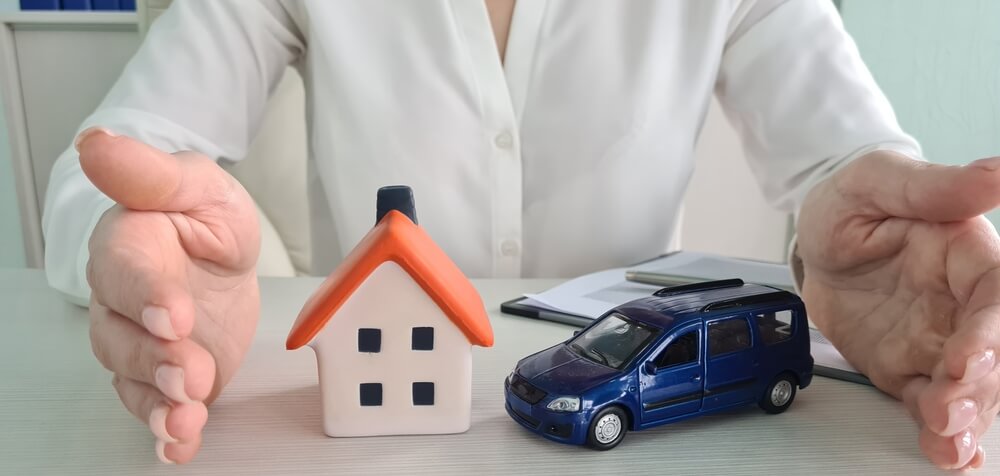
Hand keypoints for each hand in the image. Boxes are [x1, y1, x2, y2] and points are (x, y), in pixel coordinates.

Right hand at [78, 128, 259, 463]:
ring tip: (187, 418)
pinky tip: (181, 446)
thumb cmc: (203, 216)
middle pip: (122, 337)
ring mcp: (142, 344)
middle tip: (190, 372)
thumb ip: (151, 174)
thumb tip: (97, 141)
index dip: (146, 295)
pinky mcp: (166, 377)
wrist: (219, 255)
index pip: (125, 272)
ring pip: (135, 380)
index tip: (173, 314)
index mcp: (128, 246)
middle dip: (155, 359)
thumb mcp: (196, 186)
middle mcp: (124, 302)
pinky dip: (168, 433)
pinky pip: (157, 409)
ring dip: (160, 405)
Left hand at [797, 151, 999, 469]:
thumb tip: (996, 173)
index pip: (995, 296)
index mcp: (968, 257)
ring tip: (948, 440)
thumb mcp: (881, 180)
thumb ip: (936, 186)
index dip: (990, 330)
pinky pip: (927, 401)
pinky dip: (938, 430)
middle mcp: (961, 305)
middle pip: (990, 352)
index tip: (970, 355)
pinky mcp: (906, 366)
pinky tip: (946, 452)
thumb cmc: (850, 200)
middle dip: (978, 385)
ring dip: (963, 416)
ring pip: (965, 386)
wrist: (814, 234)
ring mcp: (936, 340)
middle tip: (950, 406)